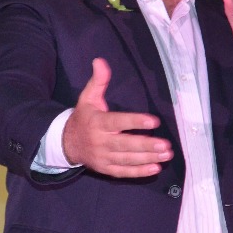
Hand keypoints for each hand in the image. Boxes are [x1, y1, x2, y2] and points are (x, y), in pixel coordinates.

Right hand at [62, 58, 172, 177]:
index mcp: (97, 122)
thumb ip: (98, 81)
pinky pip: (123, 172)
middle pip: (125, 144)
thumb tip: (100, 61)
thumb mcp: (87, 98)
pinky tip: (155, 168)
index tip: (153, 121)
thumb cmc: (83, 118)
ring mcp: (102, 157)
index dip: (135, 122)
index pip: (118, 122)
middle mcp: (100, 141)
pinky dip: (139, 172)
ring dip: (148, 158)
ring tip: (166, 155)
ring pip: (127, 159)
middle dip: (146, 145)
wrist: (66, 143)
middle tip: (165, 145)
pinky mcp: (105, 169)